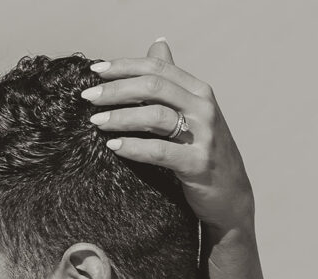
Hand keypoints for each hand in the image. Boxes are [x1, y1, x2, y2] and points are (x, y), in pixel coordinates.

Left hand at [82, 39, 253, 233]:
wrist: (229, 195)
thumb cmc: (202, 152)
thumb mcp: (191, 113)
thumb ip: (172, 82)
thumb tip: (157, 44)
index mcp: (199, 91)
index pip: (157, 68)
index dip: (125, 66)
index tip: (95, 70)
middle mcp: (203, 107)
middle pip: (154, 87)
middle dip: (116, 90)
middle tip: (88, 97)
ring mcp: (203, 135)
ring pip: (156, 116)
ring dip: (121, 117)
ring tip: (96, 122)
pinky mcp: (197, 164)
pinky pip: (160, 151)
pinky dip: (134, 147)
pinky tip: (114, 146)